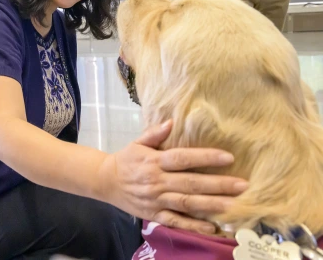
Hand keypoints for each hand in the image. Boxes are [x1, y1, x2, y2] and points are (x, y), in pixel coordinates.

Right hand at [99, 121, 247, 233]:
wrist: (106, 182)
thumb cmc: (127, 160)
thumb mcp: (137, 143)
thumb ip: (155, 133)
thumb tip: (172, 122)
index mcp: (154, 162)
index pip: (183, 159)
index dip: (205, 157)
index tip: (228, 157)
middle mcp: (157, 181)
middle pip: (191, 183)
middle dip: (218, 184)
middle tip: (243, 185)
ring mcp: (156, 200)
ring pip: (187, 203)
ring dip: (211, 205)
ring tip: (234, 205)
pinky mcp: (155, 215)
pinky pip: (176, 222)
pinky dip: (193, 226)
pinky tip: (212, 227)